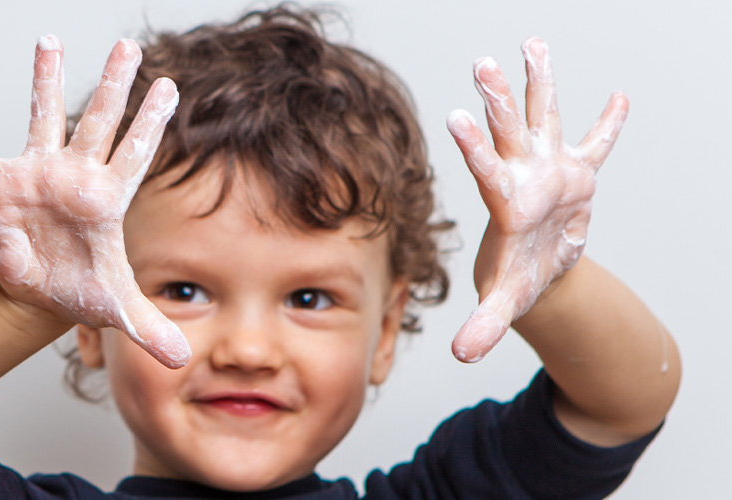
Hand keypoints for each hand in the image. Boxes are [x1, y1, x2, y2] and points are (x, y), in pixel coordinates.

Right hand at [0, 36, 189, 367]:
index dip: (150, 122)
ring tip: (48, 41)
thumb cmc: (84, 289)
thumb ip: (150, 329)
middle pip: (97, 123)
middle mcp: (76, 176)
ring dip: (44, 81)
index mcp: (108, 199)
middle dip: (112, 84)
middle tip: (127, 45)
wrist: (44, 291)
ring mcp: (39, 176)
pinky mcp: (2, 189)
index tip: (168, 86)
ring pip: (43, 118)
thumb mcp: (117, 310)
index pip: (135, 154)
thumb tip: (180, 359)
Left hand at [446, 37, 627, 362]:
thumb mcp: (504, 305)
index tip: (455, 116)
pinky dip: (609, 125)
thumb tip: (461, 355)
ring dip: (540, 83)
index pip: (487, 170)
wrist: (537, 273)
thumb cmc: (516, 284)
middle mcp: (524, 177)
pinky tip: (620, 96)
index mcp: (506, 204)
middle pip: (509, 132)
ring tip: (532, 42)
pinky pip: (597, 145)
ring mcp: (550, 171)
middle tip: (483, 62)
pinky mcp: (578, 175)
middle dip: (500, 98)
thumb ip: (483, 325)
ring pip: (544, 119)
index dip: (474, 145)